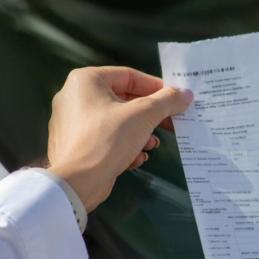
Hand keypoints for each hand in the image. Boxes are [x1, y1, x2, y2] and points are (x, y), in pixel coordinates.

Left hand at [47, 66, 192, 211]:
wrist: (77, 182)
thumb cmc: (108, 138)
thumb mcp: (144, 115)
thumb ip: (167, 101)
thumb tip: (185, 94)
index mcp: (86, 81)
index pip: (130, 76)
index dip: (157, 88)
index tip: (176, 99)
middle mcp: (75, 97)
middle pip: (125, 100)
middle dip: (150, 115)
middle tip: (170, 123)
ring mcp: (72, 122)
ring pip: (118, 121)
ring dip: (141, 132)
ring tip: (152, 144)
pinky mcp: (75, 144)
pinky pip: (106, 137)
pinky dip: (125, 145)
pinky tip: (137, 157)